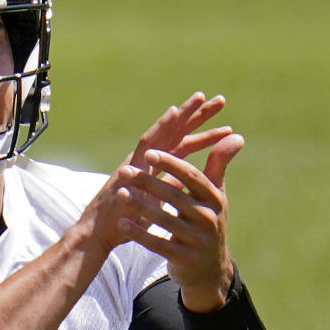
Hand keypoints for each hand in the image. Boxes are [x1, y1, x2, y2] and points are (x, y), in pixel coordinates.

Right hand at [80, 92, 233, 256]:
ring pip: (164, 130)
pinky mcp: (129, 164)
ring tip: (201, 98)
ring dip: (183, 113)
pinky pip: (147, 141)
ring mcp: (137, 159)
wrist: (100, 232)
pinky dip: (161, 125)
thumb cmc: (126, 219)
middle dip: (198, 116)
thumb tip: (186, 180)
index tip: (228, 128)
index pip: (183, 146)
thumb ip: (169, 188)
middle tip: (221, 100)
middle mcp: (147, 158)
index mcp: (156, 167)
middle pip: (177, 132)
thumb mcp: (156, 202)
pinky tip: (174, 112)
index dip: (204, 136)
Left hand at [117, 111, 243, 308]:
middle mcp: (209, 219)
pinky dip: (139, 234)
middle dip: (147, 183)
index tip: (148, 153)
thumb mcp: (215, 195)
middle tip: (125, 170)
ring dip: (140, 206)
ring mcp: (197, 241)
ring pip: (164, 221)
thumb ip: (219, 165)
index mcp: (215, 199)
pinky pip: (158, 245)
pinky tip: (121, 223)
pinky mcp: (184, 259)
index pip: (192, 177)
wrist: (210, 269)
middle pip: (174, 197)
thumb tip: (237, 135)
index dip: (171, 165)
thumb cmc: (207, 220)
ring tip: (120, 193)